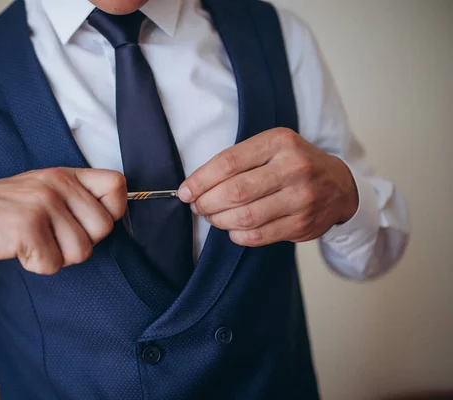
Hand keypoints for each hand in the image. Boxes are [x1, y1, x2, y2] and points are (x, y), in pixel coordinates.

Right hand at [0, 168, 126, 273]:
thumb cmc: (2, 207)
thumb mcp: (41, 188)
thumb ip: (75, 197)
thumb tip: (112, 218)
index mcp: (65, 174)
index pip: (117, 185)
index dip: (113, 210)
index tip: (89, 222)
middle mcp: (57, 185)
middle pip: (103, 229)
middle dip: (80, 243)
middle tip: (52, 238)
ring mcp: (42, 204)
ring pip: (81, 252)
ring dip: (57, 257)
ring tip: (34, 242)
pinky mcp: (27, 228)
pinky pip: (52, 264)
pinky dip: (36, 265)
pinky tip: (20, 249)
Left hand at [178, 128, 358, 246]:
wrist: (338, 185)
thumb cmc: (293, 164)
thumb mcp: (271, 147)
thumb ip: (238, 160)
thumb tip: (195, 186)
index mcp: (279, 142)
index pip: (228, 162)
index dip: (200, 180)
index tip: (185, 191)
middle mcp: (293, 168)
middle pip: (235, 191)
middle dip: (207, 203)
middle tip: (197, 206)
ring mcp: (301, 198)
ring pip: (245, 217)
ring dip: (219, 221)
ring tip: (212, 217)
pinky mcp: (303, 224)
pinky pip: (258, 236)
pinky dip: (237, 235)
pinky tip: (233, 229)